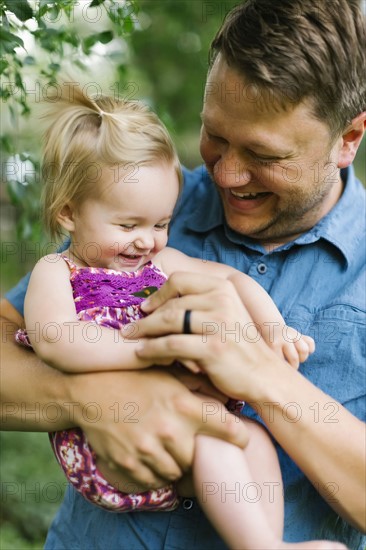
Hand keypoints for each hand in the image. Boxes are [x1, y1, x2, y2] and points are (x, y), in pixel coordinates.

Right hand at [68, 367, 246, 489]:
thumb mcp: (170, 374)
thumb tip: (226, 393)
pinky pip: (154, 481)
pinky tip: (148, 453)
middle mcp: (170, 430)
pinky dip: (155, 471)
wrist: (91, 390)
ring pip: (177, 471)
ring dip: (174, 461)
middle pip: (200, 457)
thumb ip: (200, 384)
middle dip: (195, 449)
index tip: (237, 437)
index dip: (239, 436)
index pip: (231, 430)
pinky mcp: (130, 464)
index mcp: (185, 405)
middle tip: (184, 437)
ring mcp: (149, 450)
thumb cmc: (135, 379)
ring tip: (163, 443)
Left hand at [134, 272, 286, 400]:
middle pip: (172, 303)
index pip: (180, 280)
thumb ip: (200, 303)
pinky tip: (141, 353)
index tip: (146, 307)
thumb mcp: (225, 314)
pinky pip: (171, 345)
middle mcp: (222, 300)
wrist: (263, 375)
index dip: (158, 293)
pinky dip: (152, 349)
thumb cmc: (238, 346)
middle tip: (130, 327)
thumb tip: (159, 301)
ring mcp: (218, 323)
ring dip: (145, 331)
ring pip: (169, 321)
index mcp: (223, 288)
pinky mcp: (213, 348)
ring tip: (131, 338)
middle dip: (147, 316)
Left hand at [264, 324, 314, 368]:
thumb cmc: (267, 344)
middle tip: (289, 365)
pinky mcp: (300, 334)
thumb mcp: (266, 351)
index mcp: (274, 344)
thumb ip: (272, 361)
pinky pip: (311, 343)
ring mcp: (294, 334)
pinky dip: (310, 349)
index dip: (283, 369)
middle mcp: (285, 338)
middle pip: (295, 358)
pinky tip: (301, 351)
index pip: (283, 363)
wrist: (270, 327)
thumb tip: (280, 376)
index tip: (280, 368)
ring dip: (302, 358)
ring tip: (296, 358)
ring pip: (305, 350)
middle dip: (293, 366)